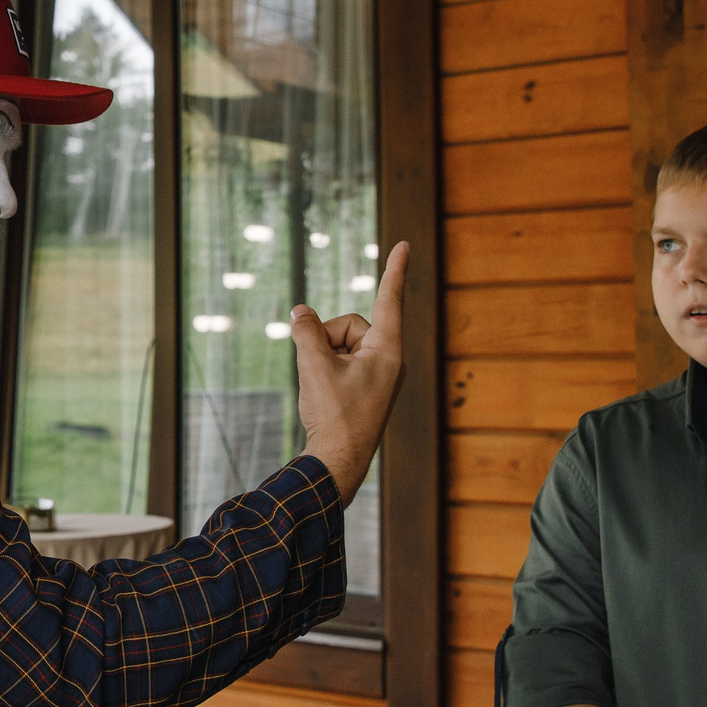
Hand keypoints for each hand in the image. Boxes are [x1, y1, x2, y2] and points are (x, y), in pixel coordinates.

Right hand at [294, 240, 408, 502]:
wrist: (338, 462)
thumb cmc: (334, 416)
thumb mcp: (314, 367)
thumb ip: (306, 332)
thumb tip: (300, 310)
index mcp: (387, 350)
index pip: (390, 299)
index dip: (395, 270)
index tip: (406, 244)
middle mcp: (388, 358)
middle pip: (350, 325)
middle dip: (326, 339)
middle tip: (318, 370)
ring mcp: (378, 373)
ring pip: (341, 343)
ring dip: (323, 357)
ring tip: (321, 388)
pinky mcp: (367, 386)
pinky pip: (341, 361)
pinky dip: (326, 369)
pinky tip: (322, 394)